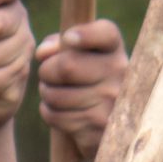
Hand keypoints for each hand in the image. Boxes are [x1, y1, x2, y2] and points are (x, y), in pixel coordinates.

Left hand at [35, 18, 127, 161]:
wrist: (109, 123)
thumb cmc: (86, 77)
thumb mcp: (78, 54)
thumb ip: (58, 44)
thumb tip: (43, 53)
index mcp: (114, 48)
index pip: (106, 33)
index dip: (84, 34)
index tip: (68, 38)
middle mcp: (120, 73)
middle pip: (66, 66)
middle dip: (46, 71)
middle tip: (48, 74)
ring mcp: (112, 102)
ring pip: (56, 95)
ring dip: (46, 93)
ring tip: (54, 92)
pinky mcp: (99, 128)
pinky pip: (56, 116)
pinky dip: (48, 112)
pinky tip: (60, 110)